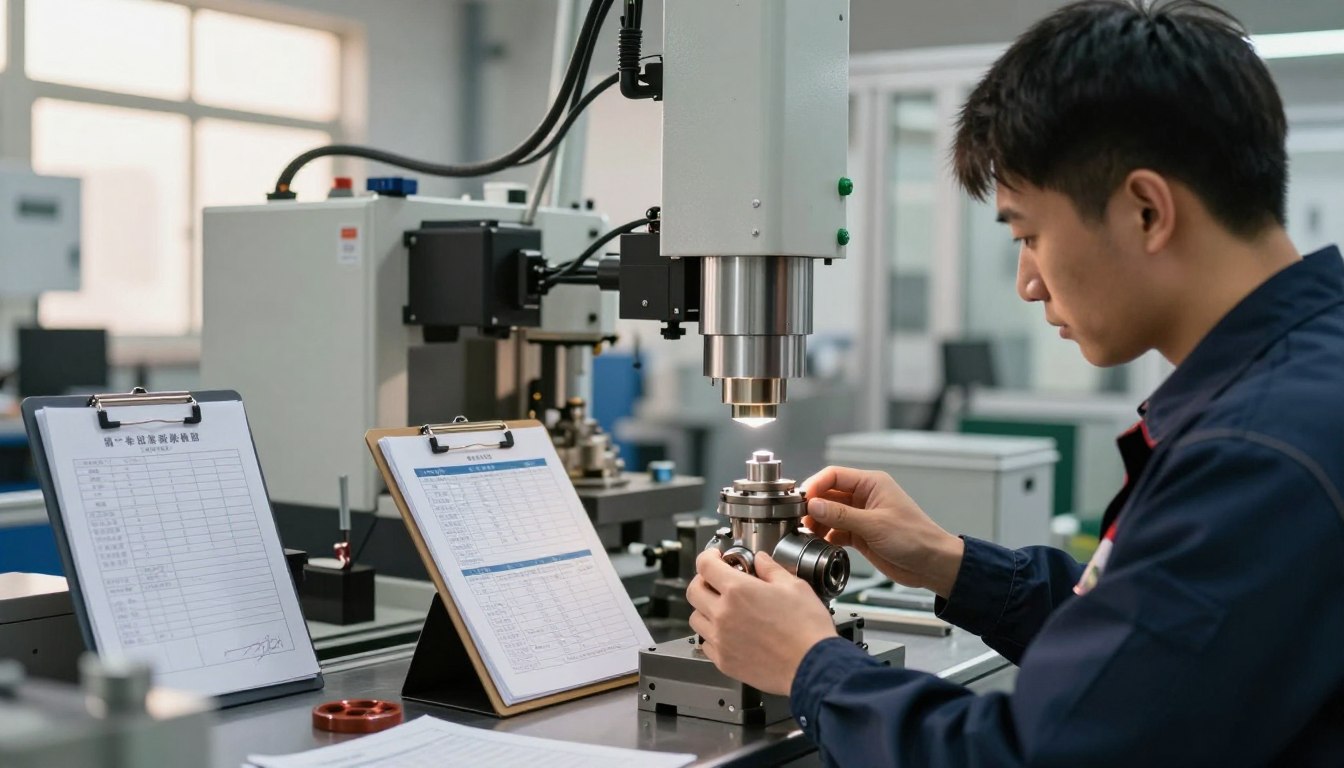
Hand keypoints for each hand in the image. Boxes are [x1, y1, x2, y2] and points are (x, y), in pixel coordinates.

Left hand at [686, 549, 836, 695]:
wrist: (813, 667)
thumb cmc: (807, 629)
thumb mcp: (794, 586)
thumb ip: (771, 569)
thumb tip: (761, 561)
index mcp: (738, 590)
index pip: (704, 565)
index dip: (708, 555)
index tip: (715, 557)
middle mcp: (723, 614)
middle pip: (693, 591)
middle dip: (703, 580)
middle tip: (716, 581)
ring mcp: (721, 640)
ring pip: (696, 618)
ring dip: (705, 608)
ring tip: (723, 608)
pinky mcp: (724, 662)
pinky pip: (706, 644)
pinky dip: (712, 635)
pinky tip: (729, 632)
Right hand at [801, 466, 965, 597]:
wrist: (931, 564)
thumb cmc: (915, 538)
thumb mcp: (875, 525)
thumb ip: (842, 515)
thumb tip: (814, 505)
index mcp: (871, 484)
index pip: (834, 476)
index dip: (816, 485)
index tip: (802, 499)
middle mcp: (864, 497)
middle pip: (829, 494)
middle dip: (813, 505)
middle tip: (799, 518)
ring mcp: (861, 516)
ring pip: (830, 514)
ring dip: (818, 522)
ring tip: (808, 532)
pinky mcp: (860, 534)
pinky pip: (836, 530)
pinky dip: (826, 536)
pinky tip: (821, 543)